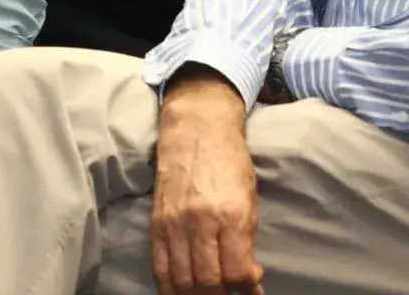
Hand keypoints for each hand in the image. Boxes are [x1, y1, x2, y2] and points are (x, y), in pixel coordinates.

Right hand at [152, 68, 262, 294]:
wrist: (196, 130)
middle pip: (207, 282)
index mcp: (231, 215)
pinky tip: (183, 291)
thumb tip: (248, 280)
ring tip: (208, 293)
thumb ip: (246, 241)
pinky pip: (159, 267)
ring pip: (182, 280)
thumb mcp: (249, 200)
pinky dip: (171, 287)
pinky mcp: (156, 224)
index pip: (237, 272)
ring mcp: (174, 223)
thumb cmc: (230, 163)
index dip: (246, 290)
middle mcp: (200, 222)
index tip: (252, 291)